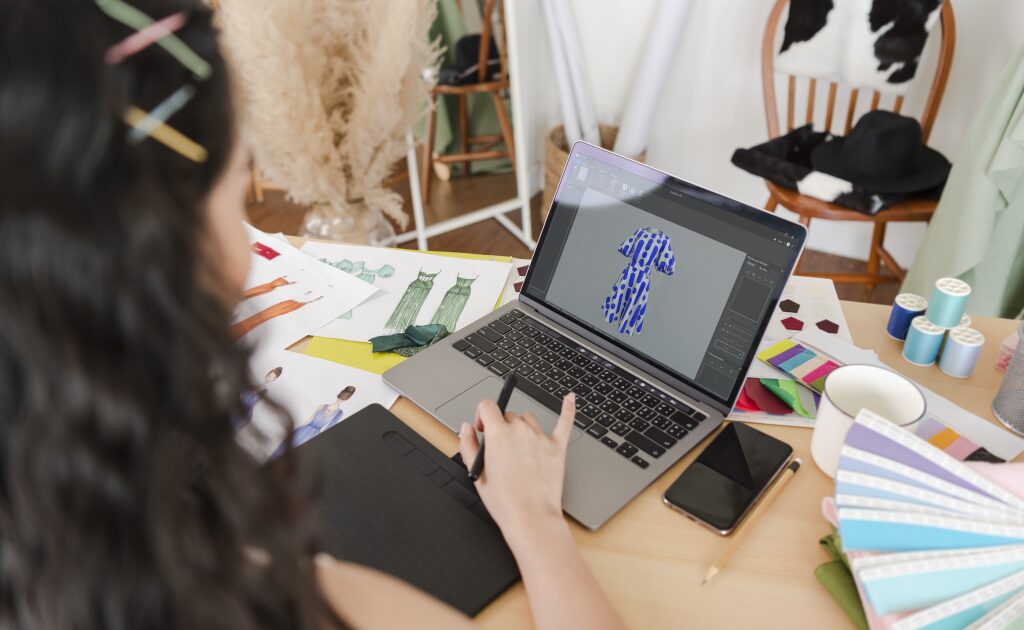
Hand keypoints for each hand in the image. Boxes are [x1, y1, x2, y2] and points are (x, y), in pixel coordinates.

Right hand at [458, 393, 575, 547]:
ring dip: (522, 427)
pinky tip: (569, 399)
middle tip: (500, 448)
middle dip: (502, 426)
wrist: (530, 517)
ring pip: (529, 420)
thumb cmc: (504, 500)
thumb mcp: (477, 473)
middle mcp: (521, 430)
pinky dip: (567, 409)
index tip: (482, 428)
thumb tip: (466, 428)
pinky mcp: (557, 448)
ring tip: (519, 446)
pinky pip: (564, 422)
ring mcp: (541, 437)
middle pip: (509, 415)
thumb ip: (468, 445)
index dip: (482, 415)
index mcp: (498, 434)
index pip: (488, 406)